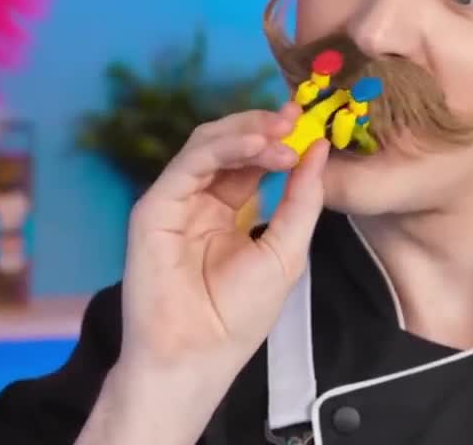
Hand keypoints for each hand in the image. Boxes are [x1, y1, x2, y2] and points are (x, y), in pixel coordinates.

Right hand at [87, 104, 328, 442]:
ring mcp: (175, 202)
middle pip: (229, 144)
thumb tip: (318, 149)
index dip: (278, 138)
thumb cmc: (239, 315)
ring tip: (282, 131)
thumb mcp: (287, 250)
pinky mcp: (154, 209)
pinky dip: (224, 148)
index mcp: (229, 210)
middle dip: (263, 125)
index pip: (252, 160)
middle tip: (295, 116)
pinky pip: (189, 164)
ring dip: (246, 131)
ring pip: (207, 145)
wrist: (198, 356)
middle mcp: (200, 200)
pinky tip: (256, 146)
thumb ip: (302, 199)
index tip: (309, 121)